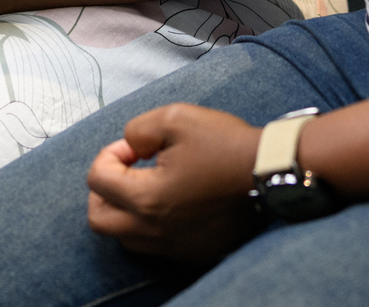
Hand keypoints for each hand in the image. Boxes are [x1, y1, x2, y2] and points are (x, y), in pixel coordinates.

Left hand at [86, 104, 264, 262]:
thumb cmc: (225, 144)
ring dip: (123, 210)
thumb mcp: (176, 117)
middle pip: (100, 220)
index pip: (97, 181)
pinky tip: (168, 202)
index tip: (135, 147)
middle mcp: (155, 230)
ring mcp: (173, 245)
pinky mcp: (191, 251)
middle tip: (124, 169)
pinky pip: (153, 245)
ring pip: (124, 237)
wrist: (270, 172)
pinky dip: (148, 225)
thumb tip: (130, 147)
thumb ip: (138, 129)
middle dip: (103, 190)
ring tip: (145, 185)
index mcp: (147, 199)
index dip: (109, 154)